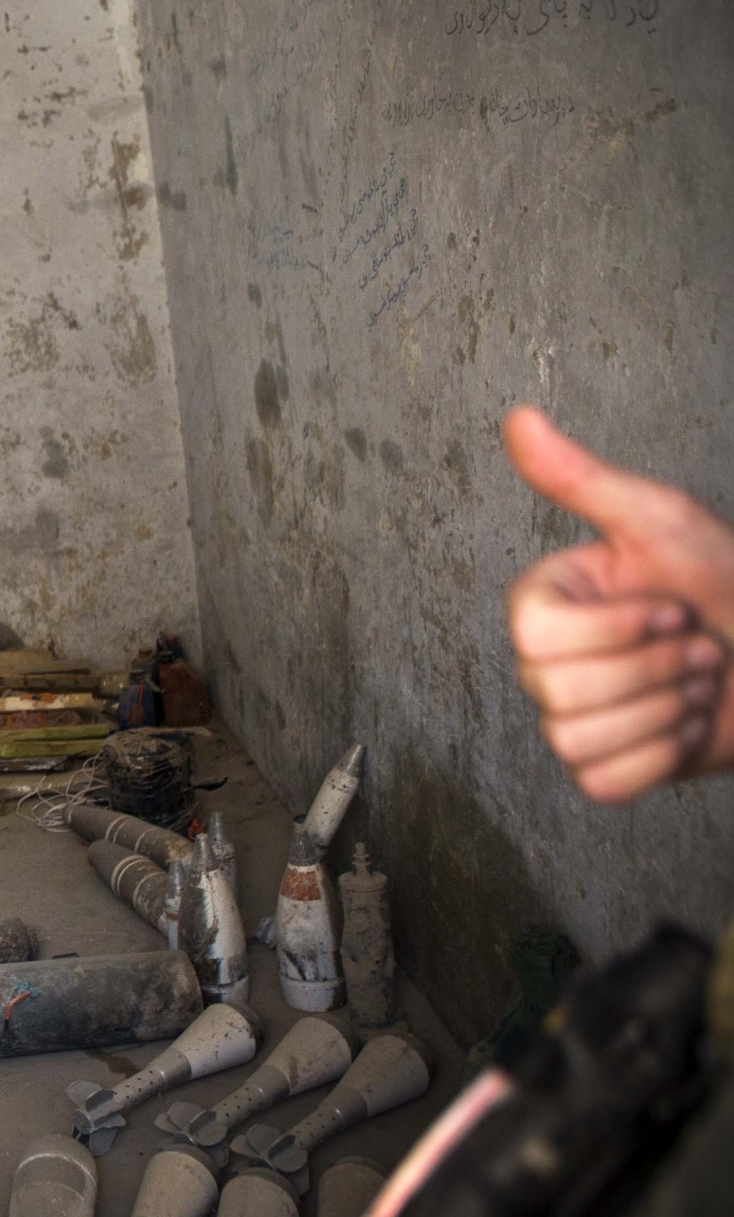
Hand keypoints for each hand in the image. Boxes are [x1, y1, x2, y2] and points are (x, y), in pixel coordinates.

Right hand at [504, 406, 733, 801]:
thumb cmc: (729, 582)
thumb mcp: (660, 523)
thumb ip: (581, 477)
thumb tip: (520, 418)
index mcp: (546, 604)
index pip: (535, 634)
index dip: (616, 627)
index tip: (667, 605)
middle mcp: (545, 662)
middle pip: (557, 691)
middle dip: (653, 669)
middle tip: (692, 643)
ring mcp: (570, 719)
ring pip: (579, 738)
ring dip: (664, 711)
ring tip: (692, 682)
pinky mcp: (603, 769)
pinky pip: (604, 781)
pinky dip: (660, 758)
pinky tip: (683, 725)